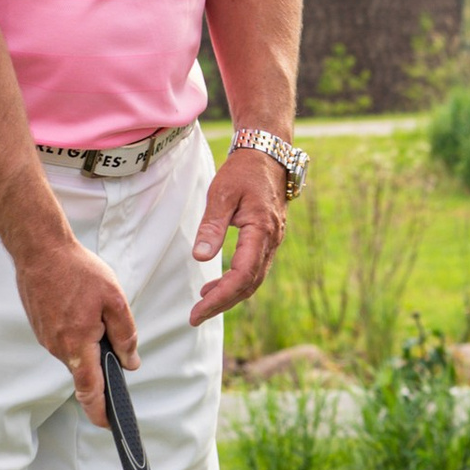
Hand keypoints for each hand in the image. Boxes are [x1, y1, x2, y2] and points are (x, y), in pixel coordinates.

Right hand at [15, 228, 138, 419]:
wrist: (39, 250)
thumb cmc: (78, 271)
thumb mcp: (114, 300)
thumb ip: (125, 335)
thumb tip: (131, 363)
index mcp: (77, 345)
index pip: (89, 390)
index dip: (99, 411)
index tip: (109, 425)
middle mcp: (58, 347)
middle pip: (84, 369)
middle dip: (101, 361)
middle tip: (113, 336)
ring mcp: (45, 337)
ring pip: (75, 352)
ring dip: (88, 341)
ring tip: (94, 310)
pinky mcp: (40, 326)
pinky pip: (64, 339)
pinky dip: (76, 331)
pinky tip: (80, 307)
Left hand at [190, 143, 290, 326]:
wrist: (268, 153)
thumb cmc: (243, 171)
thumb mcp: (221, 195)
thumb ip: (212, 227)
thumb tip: (201, 258)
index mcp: (261, 231)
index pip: (241, 276)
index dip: (219, 297)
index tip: (198, 311)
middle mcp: (272, 241)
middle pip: (249, 285)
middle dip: (223, 303)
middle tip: (196, 316)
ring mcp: (273, 241)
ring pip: (253, 279)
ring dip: (229, 295)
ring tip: (203, 303)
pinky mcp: (269, 238)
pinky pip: (254, 268)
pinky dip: (236, 282)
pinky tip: (217, 284)